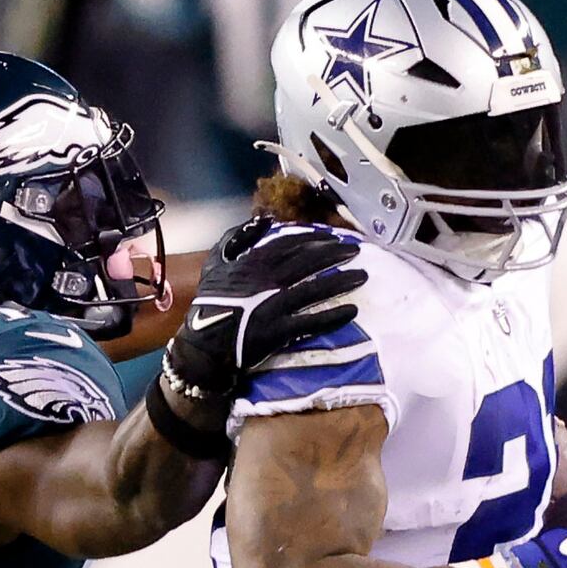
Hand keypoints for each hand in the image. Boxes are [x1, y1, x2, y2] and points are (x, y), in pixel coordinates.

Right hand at [156, 217, 365, 455]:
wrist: (203, 345)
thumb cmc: (209, 303)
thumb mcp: (215, 264)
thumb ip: (235, 239)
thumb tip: (261, 222)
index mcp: (254, 263)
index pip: (290, 243)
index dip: (315, 238)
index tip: (333, 236)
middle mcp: (268, 281)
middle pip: (309, 262)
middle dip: (335, 253)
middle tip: (357, 250)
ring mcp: (275, 306)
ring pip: (315, 289)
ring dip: (341, 280)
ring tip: (363, 275)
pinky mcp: (279, 331)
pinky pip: (311, 321)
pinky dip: (333, 316)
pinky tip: (352, 311)